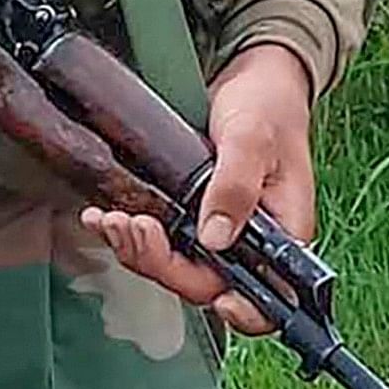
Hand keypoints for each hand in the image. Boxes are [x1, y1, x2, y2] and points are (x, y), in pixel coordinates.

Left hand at [81, 41, 316, 334]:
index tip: (218, 298)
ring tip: (112, 219)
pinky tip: (105, 215)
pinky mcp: (193, 218)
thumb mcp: (253, 138)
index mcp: (283, 233)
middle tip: (134, 228)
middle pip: (207, 284)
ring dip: (139, 251)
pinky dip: (131, 233)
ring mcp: (220, 232)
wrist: (254, 78)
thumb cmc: (268, 105)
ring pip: (177, 267)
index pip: (270, 297)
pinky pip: (162, 243)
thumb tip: (216, 238)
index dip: (244, 310)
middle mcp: (251, 242)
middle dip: (164, 265)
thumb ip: (236, 186)